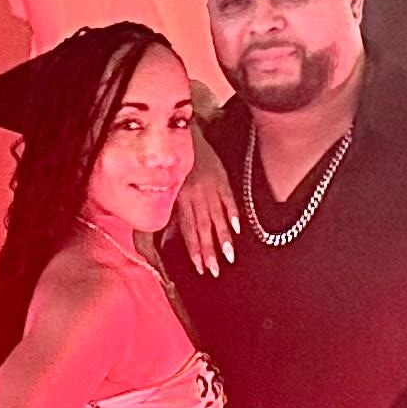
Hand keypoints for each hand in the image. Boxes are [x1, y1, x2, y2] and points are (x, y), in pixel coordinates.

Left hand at [173, 136, 237, 275]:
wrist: (187, 137)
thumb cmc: (174, 167)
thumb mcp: (168, 190)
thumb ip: (170, 215)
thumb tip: (168, 241)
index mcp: (181, 199)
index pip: (188, 230)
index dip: (194, 249)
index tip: (200, 267)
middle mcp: (196, 196)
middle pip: (203, 227)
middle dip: (209, 250)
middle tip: (215, 269)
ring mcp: (211, 188)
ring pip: (217, 216)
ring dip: (223, 237)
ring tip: (229, 255)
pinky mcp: (223, 179)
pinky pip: (229, 198)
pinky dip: (233, 213)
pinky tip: (237, 228)